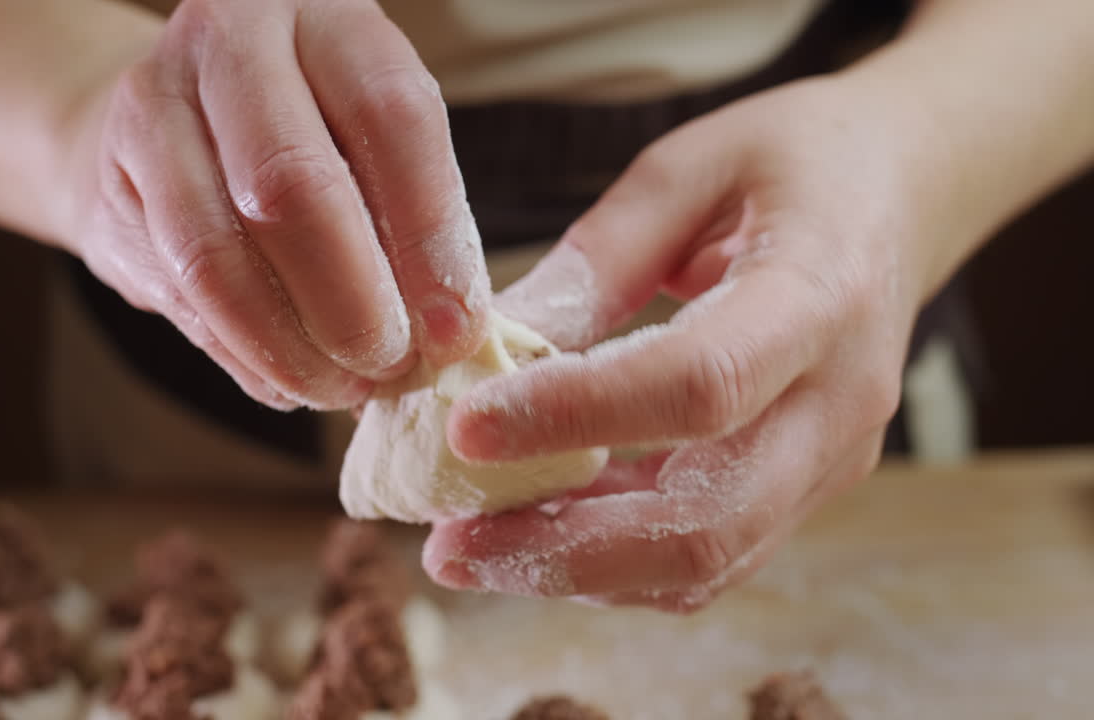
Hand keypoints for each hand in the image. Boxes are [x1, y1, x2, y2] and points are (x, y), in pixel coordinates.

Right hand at [61, 0, 488, 409]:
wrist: (164, 112)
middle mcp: (227, 44)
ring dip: (291, 347)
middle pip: (292, 187)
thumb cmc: (305, 128)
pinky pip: (181, 298)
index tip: (455, 326)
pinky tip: (291, 380)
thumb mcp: (371, 134)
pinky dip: (246, 357)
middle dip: (353, 302)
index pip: (389, 116)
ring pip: (217, 257)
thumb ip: (413, 213)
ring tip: (343, 387)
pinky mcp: (110, 193)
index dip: (430, 234)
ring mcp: (151, 114)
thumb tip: (449, 332)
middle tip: (392, 363)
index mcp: (322, 14)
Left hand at [422, 76, 948, 609]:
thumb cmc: (794, 164)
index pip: (699, 386)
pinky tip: (538, 535)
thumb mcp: (687, 171)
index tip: (465, 426)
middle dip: (565, 551)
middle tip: (450, 545)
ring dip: (578, 573)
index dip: (576, 417)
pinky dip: (617, 565)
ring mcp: (831, 460)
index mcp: (819, 295)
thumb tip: (491, 344)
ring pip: (706, 562)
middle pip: (708, 520)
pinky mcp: (806, 488)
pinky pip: (711, 557)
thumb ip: (595, 262)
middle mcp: (838, 402)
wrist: (903, 196)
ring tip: (472, 549)